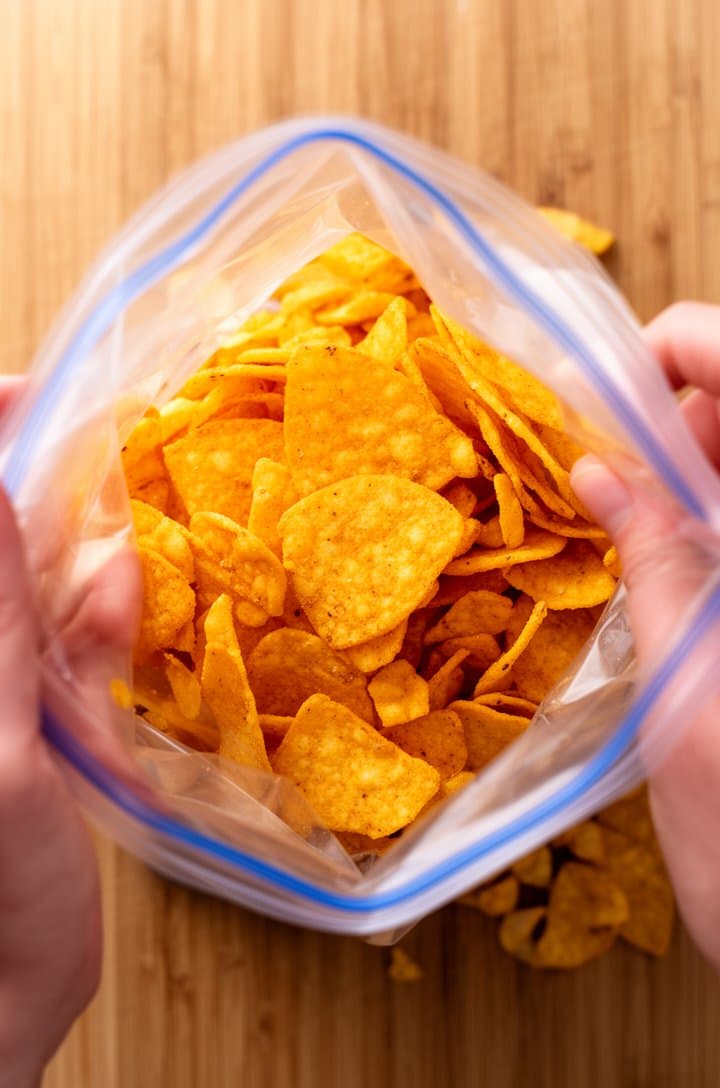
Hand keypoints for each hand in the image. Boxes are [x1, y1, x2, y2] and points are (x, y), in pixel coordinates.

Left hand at [0, 379, 140, 1086]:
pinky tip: (104, 672)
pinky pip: (66, 624)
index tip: (34, 401)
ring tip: (101, 657)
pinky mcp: (16, 692)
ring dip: (89, 592)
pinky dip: (98, 633)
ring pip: (43, 572)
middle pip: (8, 530)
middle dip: (59, 537)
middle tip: (96, 581)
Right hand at [571, 303, 719, 969]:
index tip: (624, 369)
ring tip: (616, 476)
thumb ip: (660, 567)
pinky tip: (652, 532)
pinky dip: (696, 515)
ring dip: (687, 459)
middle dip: (682, 404)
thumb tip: (606, 468)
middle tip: (604, 433)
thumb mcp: (692, 698)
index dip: (698, 353)